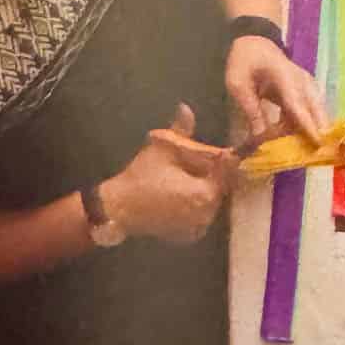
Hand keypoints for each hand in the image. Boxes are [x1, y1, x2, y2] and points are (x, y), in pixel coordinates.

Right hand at [104, 103, 233, 243]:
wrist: (119, 208)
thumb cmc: (141, 177)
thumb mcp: (161, 150)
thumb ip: (180, 131)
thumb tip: (186, 108)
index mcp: (205, 193)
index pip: (225, 174)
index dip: (223, 162)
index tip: (221, 152)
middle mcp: (208, 214)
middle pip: (219, 188)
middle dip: (212, 175)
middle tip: (196, 164)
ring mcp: (200, 228)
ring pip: (210, 202)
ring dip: (204, 190)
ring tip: (185, 179)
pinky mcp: (190, 236)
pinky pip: (201, 217)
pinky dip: (195, 206)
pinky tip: (180, 196)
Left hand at [226, 36, 325, 145]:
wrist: (255, 43)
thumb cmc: (245, 61)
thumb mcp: (238, 85)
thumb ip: (251, 110)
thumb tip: (261, 138)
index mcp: (285, 77)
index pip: (298, 105)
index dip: (308, 126)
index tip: (318, 144)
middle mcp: (302, 82)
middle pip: (317, 111)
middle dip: (320, 133)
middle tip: (320, 156)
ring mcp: (308, 87)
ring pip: (317, 114)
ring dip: (313, 133)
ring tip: (306, 152)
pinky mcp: (308, 94)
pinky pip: (311, 114)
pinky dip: (306, 127)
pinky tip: (296, 140)